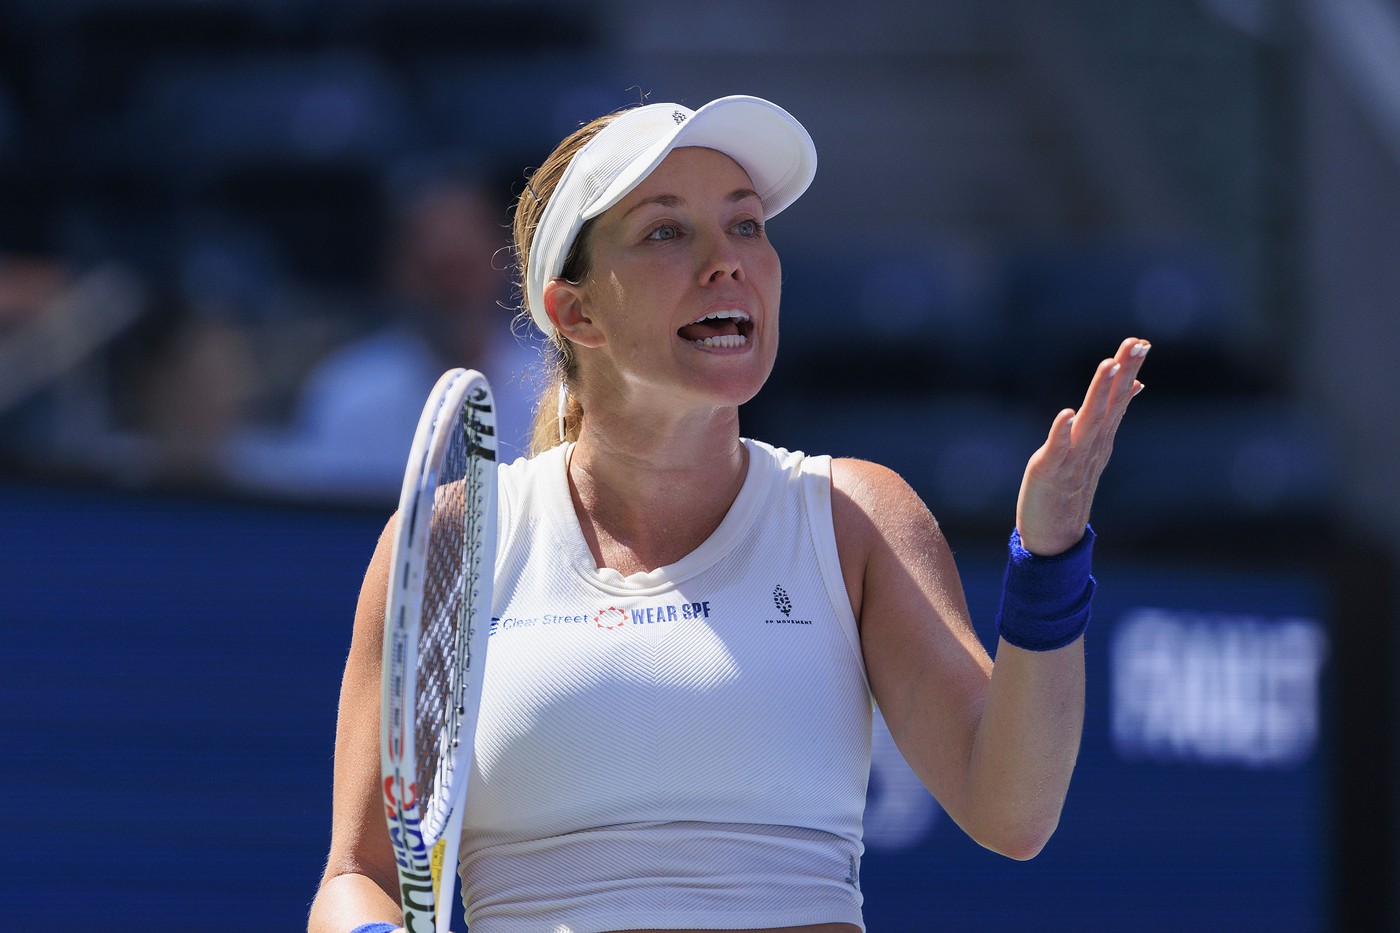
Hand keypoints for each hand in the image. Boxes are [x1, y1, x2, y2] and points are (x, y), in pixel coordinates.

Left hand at [1015, 337, 1149, 554]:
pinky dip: (1062, 432)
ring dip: (1099, 394)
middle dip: (1122, 373)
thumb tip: (1134, 385)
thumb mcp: (1095, 448)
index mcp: (1101, 437)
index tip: (1142, 342)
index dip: (1129, 370)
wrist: (1055, 537)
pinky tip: (1066, 413)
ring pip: (1089, 422)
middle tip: (1135, 344)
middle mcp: (1092, 445)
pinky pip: (1057, 449)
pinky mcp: (1049, 472)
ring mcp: (1072, 458)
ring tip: (1108, 365)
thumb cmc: (1071, 487)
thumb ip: (1112, 415)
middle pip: (1110, 404)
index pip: (1118, 398)